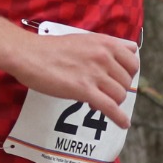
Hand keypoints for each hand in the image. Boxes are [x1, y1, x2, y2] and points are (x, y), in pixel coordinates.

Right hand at [7, 30, 138, 129]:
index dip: (127, 73)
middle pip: (126, 81)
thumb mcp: (83, 39)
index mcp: (105, 42)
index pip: (133, 61)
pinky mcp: (84, 90)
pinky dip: (119, 118)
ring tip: (98, 103)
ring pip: (119, 95)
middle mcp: (104, 57)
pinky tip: (123, 124)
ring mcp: (95, 74)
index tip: (118, 79)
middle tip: (103, 92)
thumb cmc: (52, 48)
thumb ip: (103, 47)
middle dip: (117, 89)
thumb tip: (123, 55)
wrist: (29, 54)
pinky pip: (110, 107)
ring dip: (113, 102)